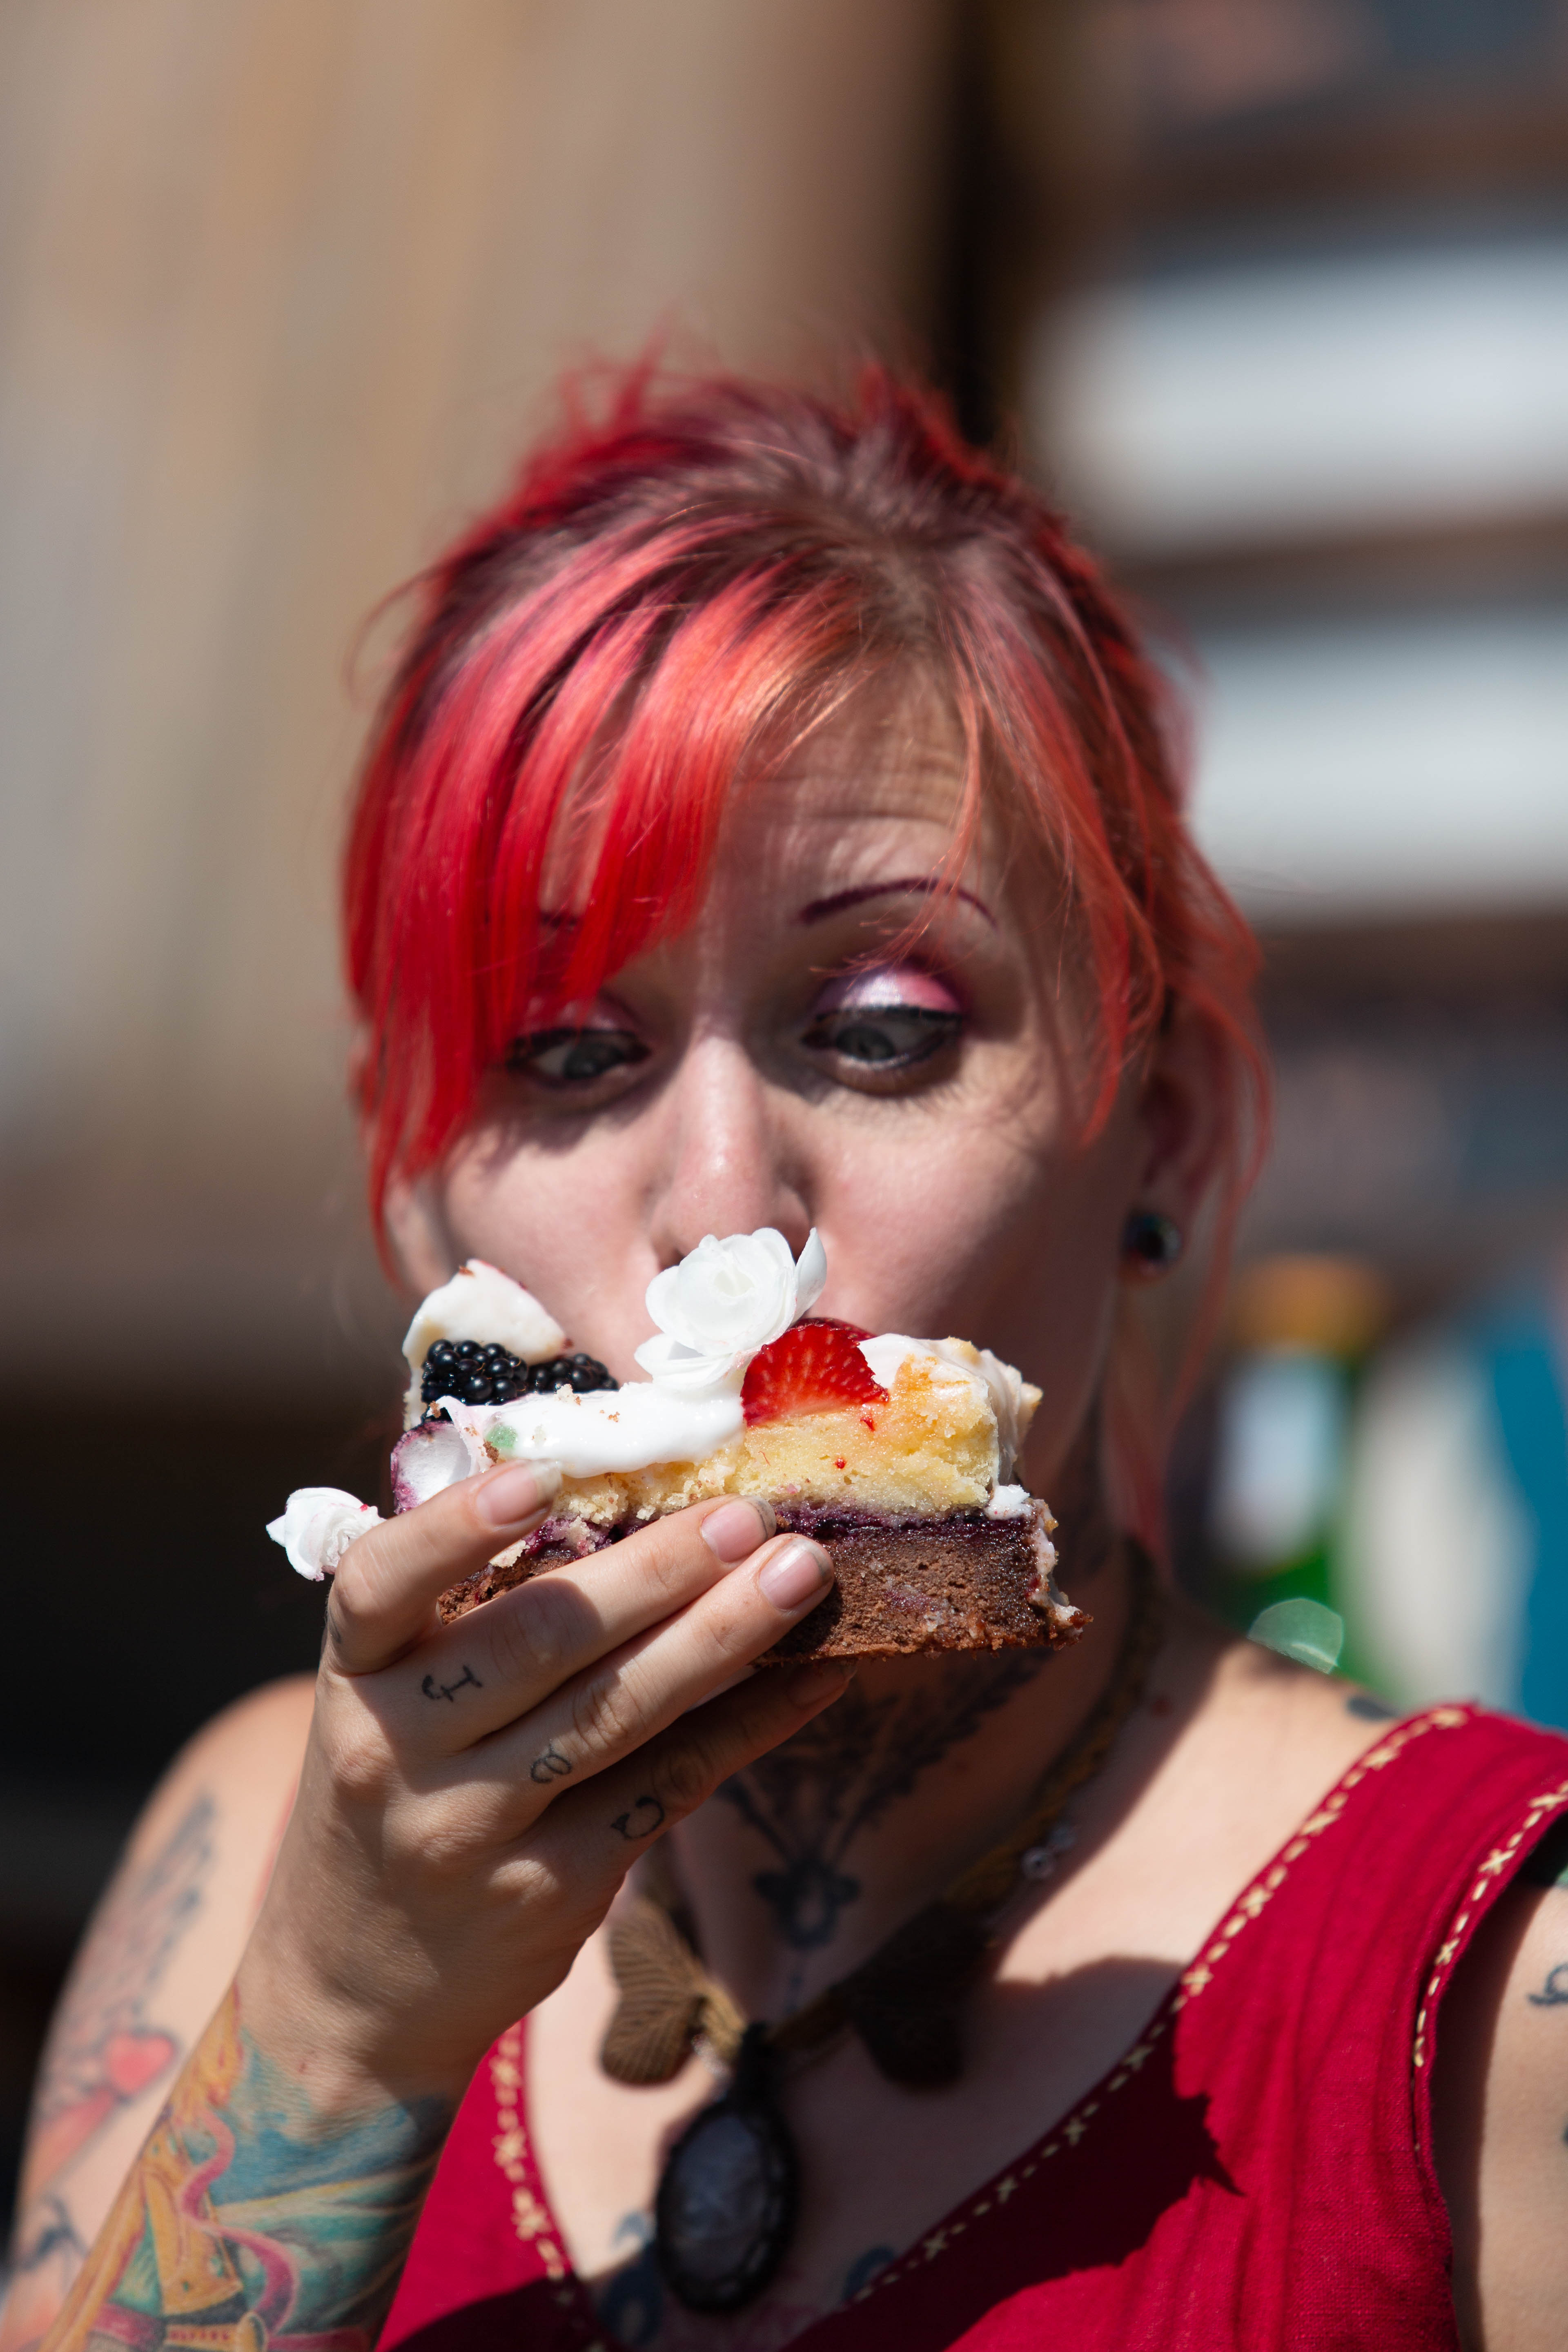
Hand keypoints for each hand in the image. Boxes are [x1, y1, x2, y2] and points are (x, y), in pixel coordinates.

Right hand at [237, 1463, 845, 2104]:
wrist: (351, 1990)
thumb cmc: (391, 1792)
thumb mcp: (388, 1698)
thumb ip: (463, 1610)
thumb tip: (609, 1492)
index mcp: (355, 1676)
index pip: (381, 1584)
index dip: (455, 1526)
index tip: (541, 1476)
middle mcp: (400, 1749)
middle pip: (537, 1642)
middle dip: (655, 1571)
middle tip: (745, 1513)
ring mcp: (475, 1827)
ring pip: (616, 1715)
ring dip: (722, 1636)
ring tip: (800, 1574)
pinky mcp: (550, 1889)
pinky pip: (665, 1790)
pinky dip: (746, 1728)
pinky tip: (813, 1678)